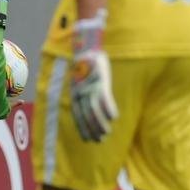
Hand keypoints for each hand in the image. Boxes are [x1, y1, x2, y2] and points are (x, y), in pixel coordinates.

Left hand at [69, 11, 117, 141]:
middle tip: (101, 139)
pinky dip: (109, 109)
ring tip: (107, 133)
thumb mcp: (80, 83)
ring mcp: (90, 87)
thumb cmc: (85, 68)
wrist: (87, 48)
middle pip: (86, 116)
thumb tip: (89, 111)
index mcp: (75, 94)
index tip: (88, 140)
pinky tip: (115, 117)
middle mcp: (80, 93)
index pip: (77, 116)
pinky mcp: (100, 81)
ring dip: (101, 123)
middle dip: (92, 130)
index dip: (83, 129)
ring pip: (95, 110)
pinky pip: (105, 98)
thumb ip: (83, 96)